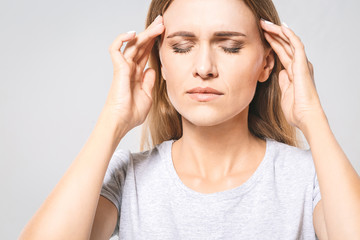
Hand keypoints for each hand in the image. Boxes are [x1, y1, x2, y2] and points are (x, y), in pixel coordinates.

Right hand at [104, 15, 163, 131]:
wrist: (122, 122)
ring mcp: (124, 67)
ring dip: (145, 33)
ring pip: (133, 44)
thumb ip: (149, 81)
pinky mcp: (118, 69)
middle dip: (152, 32)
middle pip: (141, 45)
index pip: (146, 52)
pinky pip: (116, 49)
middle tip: (162, 21)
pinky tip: (132, 33)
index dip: (154, 41)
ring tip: (158, 24)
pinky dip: (121, 39)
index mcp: (137, 74)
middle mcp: (130, 68)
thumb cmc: (132, 113)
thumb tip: (151, 69)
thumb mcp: (147, 96)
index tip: (164, 32)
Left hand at [260, 19, 324, 130]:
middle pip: (284, 45)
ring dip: (277, 31)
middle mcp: (298, 65)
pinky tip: (281, 27)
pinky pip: (296, 46)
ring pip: (289, 42)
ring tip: (265, 24)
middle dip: (272, 34)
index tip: (260, 36)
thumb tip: (280, 73)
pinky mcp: (303, 65)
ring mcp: (301, 64)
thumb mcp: (285, 93)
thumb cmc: (295, 110)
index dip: (272, 43)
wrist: (305, 117)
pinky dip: (289, 35)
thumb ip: (283, 81)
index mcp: (293, 72)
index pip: (281, 52)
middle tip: (260, 25)